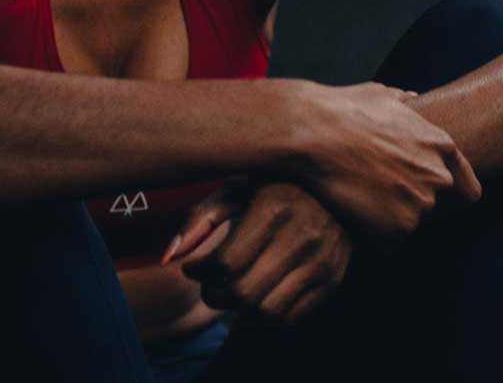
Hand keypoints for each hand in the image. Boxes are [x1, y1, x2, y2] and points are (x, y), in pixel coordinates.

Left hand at [162, 181, 351, 324]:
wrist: (334, 184)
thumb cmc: (273, 185)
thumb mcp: (236, 188)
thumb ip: (200, 219)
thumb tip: (168, 258)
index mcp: (274, 206)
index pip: (225, 263)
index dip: (199, 273)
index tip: (193, 268)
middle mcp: (302, 234)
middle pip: (243, 294)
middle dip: (215, 295)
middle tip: (209, 284)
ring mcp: (322, 259)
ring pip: (267, 313)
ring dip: (240, 312)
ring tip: (233, 291)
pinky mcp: (333, 278)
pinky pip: (292, 318)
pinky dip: (267, 316)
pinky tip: (259, 294)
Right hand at [305, 82, 481, 243]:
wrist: (313, 132)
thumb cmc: (343, 110)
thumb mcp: (381, 95)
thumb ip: (404, 103)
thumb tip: (412, 99)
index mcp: (441, 145)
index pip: (468, 189)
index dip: (449, 196)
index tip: (430, 197)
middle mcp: (438, 176)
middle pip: (439, 208)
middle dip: (413, 204)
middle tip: (379, 193)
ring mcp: (419, 204)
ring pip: (410, 224)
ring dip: (388, 218)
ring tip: (357, 198)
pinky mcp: (396, 228)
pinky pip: (387, 242)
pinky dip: (371, 235)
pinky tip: (349, 211)